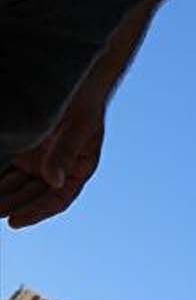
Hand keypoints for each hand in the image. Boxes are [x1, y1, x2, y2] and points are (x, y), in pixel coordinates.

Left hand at [0, 101, 105, 228]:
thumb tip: (54, 181)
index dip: (36, 212)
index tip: (15, 221)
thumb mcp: (80, 127)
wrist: (73, 78)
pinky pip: (6, 169)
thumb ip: (65, 153)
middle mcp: (56, 170)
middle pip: (32, 196)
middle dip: (11, 206)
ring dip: (0, 196)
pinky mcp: (21, 150)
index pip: (57, 199)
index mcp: (77, 170)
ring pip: (15, 186)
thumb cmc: (83, 102)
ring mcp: (37, 161)